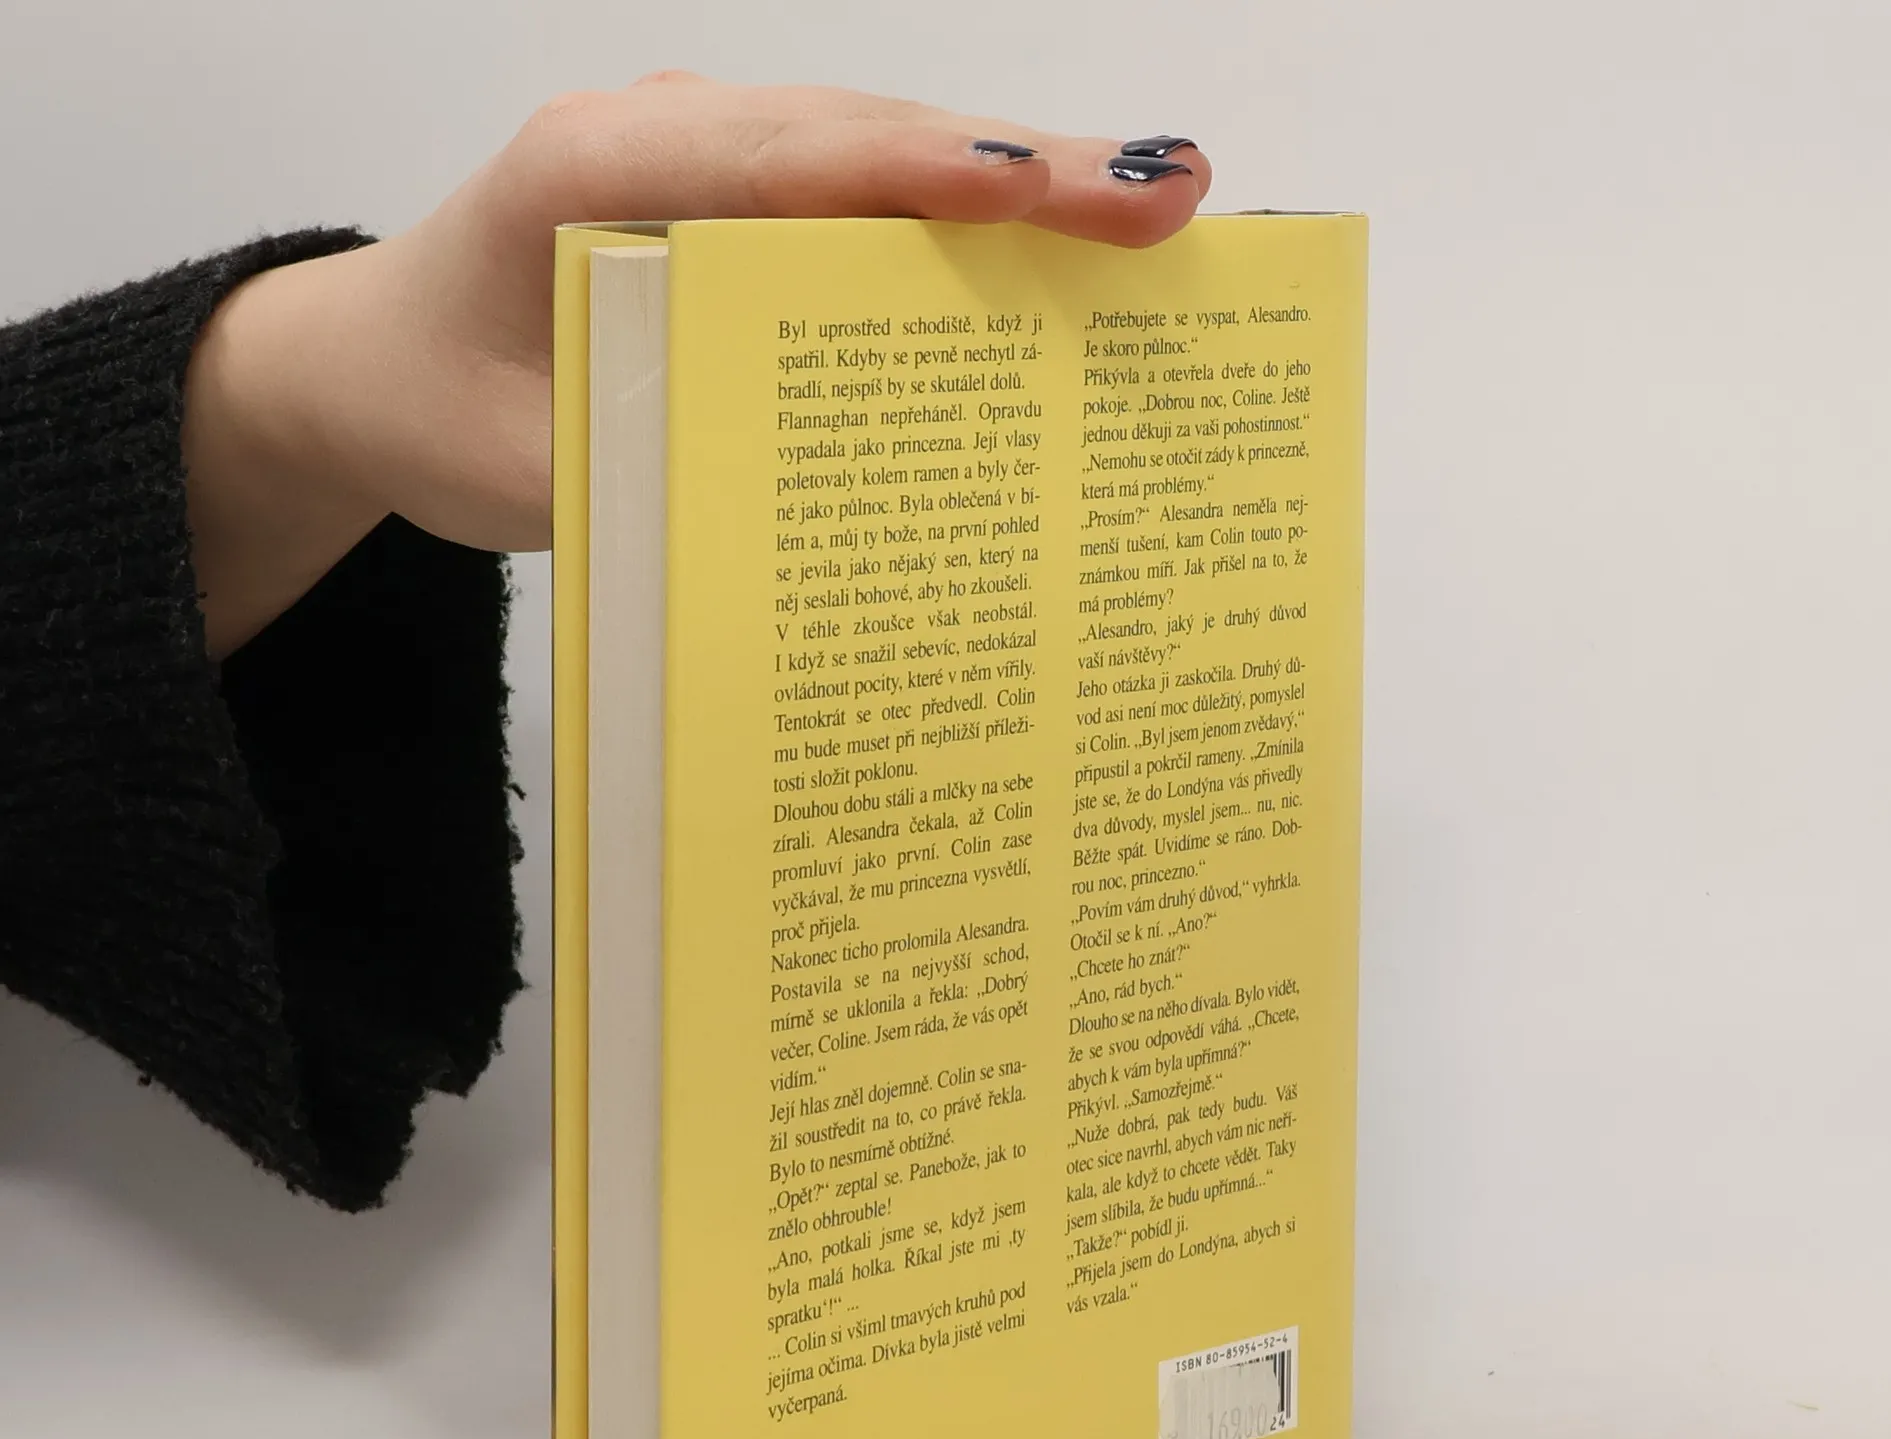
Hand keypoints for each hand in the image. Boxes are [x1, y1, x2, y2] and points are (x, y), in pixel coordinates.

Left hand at [183, 75, 1210, 654]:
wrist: (367, 367)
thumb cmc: (437, 414)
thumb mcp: (529, 471)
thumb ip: (660, 463)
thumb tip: (832, 506)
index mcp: (597, 172)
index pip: (792, 160)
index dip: (929, 174)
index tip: (1051, 190)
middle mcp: (665, 134)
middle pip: (869, 133)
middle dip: (1026, 165)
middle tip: (1175, 197)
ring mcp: (706, 154)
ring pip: (882, 149)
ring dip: (1016, 182)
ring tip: (1152, 214)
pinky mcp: (736, 197)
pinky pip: (861, 192)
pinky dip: (959, 218)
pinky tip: (1053, 250)